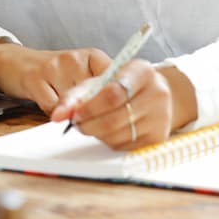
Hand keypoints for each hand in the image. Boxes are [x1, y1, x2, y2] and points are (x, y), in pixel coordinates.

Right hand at [0, 38, 111, 114]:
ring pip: (74, 104)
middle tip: (92, 120)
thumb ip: (103, 91)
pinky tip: (51, 107)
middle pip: (94, 96)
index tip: (121, 114)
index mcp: (93, 56)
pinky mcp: (35, 78)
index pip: (115, 79)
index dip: (118, 101)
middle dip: (94, 113)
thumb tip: (123, 113)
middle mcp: (75, 58)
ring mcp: (54, 66)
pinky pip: (52, 108)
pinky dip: (54, 114)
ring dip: (72, 115)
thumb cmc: (57, 74)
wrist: (19, 63)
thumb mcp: (84, 77)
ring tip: (66, 107)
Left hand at [50, 60, 196, 150]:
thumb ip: (80, 92)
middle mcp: (157, 94)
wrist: (156, 94)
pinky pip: (124, 146)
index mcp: (143, 72)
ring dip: (96, 133)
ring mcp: (160, 118)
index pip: (113, 92)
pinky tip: (106, 130)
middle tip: (75, 122)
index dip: (89, 106)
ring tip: (89, 123)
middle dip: (88, 123)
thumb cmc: (125, 82)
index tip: (73, 113)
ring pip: (116, 135)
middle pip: (114, 117)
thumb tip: (58, 115)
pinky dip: (108, 141)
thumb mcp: (105, 77)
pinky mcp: (157, 139)